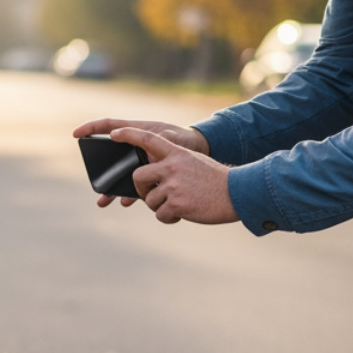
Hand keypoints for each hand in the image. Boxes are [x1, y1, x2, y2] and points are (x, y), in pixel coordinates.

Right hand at [75, 118, 216, 209]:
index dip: (91, 128)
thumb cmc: (185, 140)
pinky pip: (132, 185)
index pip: (108, 126)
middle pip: (110, 156)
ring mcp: (139, 161)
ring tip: (103, 202)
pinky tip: (125, 202)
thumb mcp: (174, 138)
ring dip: (111, 188)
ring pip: (119, 175)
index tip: (76, 134)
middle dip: (99, 169)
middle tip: (89, 175)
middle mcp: (134, 147)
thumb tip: (147, 151)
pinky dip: (128, 194)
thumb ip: (159, 142)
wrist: (198, 153)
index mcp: (137, 132)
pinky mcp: (147, 174)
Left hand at [106, 125, 237, 224]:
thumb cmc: (217, 181)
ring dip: (161, 207)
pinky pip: (160, 215)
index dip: (129, 136)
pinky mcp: (175, 203)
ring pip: (150, 200)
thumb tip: (154, 182)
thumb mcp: (195, 163)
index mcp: (177, 153)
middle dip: (141, 189)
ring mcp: (173, 185)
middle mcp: (172, 166)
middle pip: (139, 176)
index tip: (114, 134)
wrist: (238, 193)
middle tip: (153, 195)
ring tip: (180, 205)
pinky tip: (184, 213)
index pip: (148, 139)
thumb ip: (175, 166)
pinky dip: (169, 218)